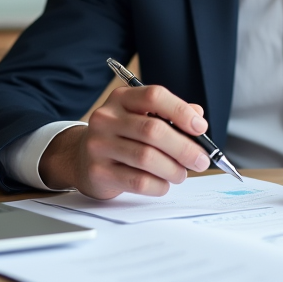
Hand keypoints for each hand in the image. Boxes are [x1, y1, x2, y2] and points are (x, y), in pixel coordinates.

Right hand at [38, 85, 211, 199]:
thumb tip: (198, 116)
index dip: (181, 111)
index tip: (201, 128)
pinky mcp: (98, 172)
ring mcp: (99, 145)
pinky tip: (163, 184)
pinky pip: (137, 181)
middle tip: (201, 160)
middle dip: (184, 148)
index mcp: (121, 98)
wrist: (81, 158)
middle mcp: (107, 118)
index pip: (154, 96)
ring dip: (173, 169)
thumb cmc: (120, 136)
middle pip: (153, 131)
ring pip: (147, 158)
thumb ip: (170, 115)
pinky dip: (158, 185)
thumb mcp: (141, 117)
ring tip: (181, 174)